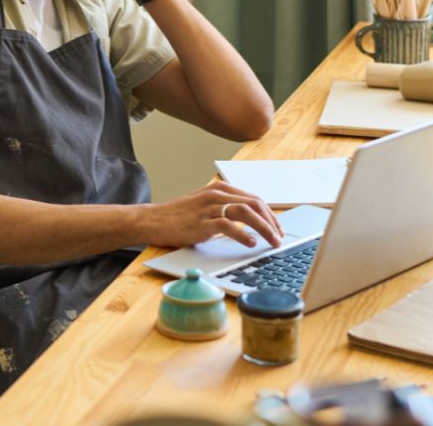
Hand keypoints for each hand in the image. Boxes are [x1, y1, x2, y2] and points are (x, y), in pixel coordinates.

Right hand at [145, 182, 284, 248]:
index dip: (270, 215)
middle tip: (280, 238)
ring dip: (264, 228)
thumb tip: (250, 223)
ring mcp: (209, 207)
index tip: (278, 229)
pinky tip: (251, 243)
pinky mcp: (202, 222)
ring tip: (272, 242)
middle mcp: (216, 195)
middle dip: (272, 222)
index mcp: (219, 189)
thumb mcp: (204, 207)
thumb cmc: (178, 216)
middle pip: (255, 204)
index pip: (254, 199)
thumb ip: (225, 209)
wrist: (152, 220)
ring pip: (246, 212)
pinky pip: (228, 225)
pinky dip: (243, 234)